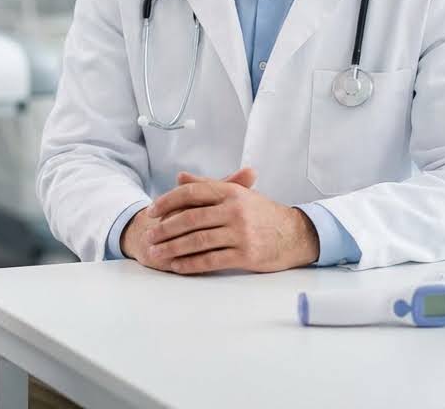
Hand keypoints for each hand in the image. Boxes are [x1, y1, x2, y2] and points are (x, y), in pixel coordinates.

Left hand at [145, 167, 318, 273]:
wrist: (296, 234)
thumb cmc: (263, 214)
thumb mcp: (238, 193)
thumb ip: (208, 185)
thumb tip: (180, 177)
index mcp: (231, 192)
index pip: (192, 193)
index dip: (168, 201)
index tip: (151, 211)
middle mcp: (235, 210)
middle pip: (191, 218)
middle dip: (165, 229)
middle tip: (148, 237)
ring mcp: (241, 233)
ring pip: (197, 241)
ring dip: (173, 248)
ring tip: (156, 254)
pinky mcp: (246, 255)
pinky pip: (212, 260)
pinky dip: (191, 264)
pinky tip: (177, 266)